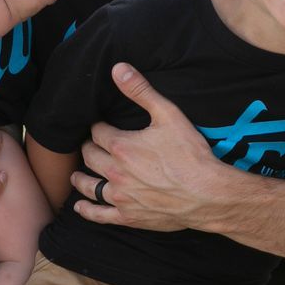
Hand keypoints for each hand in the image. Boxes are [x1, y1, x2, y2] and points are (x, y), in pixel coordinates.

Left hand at [70, 63, 226, 232]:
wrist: (207, 194)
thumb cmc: (191, 154)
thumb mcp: (169, 115)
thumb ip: (141, 91)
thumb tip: (118, 68)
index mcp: (122, 146)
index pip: (98, 132)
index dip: (98, 127)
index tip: (101, 126)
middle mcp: (115, 172)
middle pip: (90, 157)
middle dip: (88, 149)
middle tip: (90, 146)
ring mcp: (120, 197)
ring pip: (89, 186)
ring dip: (81, 178)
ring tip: (77, 174)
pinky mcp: (128, 216)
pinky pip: (98, 215)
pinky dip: (86, 210)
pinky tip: (80, 206)